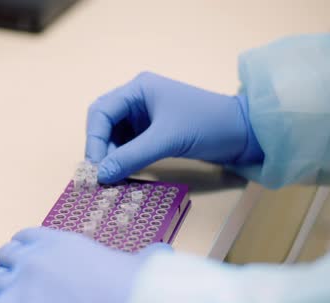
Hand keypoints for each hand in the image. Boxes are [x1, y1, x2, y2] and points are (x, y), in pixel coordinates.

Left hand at [0, 227, 171, 302]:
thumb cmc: (130, 292)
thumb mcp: (138, 268)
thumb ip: (142, 258)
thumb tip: (163, 256)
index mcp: (58, 243)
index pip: (27, 237)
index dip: (23, 247)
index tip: (22, 255)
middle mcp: (31, 257)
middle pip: (4, 255)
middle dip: (4, 265)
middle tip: (4, 274)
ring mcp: (14, 283)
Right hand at [86, 72, 262, 182]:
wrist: (244, 133)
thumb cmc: (207, 125)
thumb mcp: (166, 140)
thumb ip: (131, 157)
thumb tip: (100, 176)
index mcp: (138, 89)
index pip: (101, 112)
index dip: (94, 140)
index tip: (95, 167)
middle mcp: (137, 99)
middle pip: (103, 122)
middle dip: (99, 147)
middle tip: (99, 173)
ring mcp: (144, 115)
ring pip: (113, 135)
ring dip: (109, 155)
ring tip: (111, 176)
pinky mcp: (152, 131)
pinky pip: (127, 144)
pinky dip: (122, 158)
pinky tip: (123, 172)